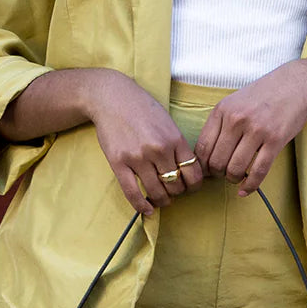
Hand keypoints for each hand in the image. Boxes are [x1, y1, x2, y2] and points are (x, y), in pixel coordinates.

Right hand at [85, 70, 205, 215]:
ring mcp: (138, 157)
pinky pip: (133, 192)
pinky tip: (147, 210)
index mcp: (174, 139)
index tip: (190, 187)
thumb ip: (177, 145)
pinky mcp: (119, 163)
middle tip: (173, 192)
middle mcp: (159, 149)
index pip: (193, 173)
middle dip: (178, 193)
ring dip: (162, 200)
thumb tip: (187, 170)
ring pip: (158, 192)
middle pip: (177, 186)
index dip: (194, 185)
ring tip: (161, 200)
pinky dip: (141, 206)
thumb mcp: (167, 122)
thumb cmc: (141, 109)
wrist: (111, 97)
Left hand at [194, 60, 306, 196]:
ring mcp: (256, 130)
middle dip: (217, 174)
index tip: (207, 170)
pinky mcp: (275, 140)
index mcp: (222, 110)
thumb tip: (205, 157)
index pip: (203, 147)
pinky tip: (245, 190)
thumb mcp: (234, 102)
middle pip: (216, 162)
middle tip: (223, 174)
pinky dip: (250, 186)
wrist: (295, 84)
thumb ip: (219, 125)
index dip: (202, 165)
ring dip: (233, 179)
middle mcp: (236, 119)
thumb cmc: (262, 96)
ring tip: (236, 177)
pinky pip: (258, 171)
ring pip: (235, 169)